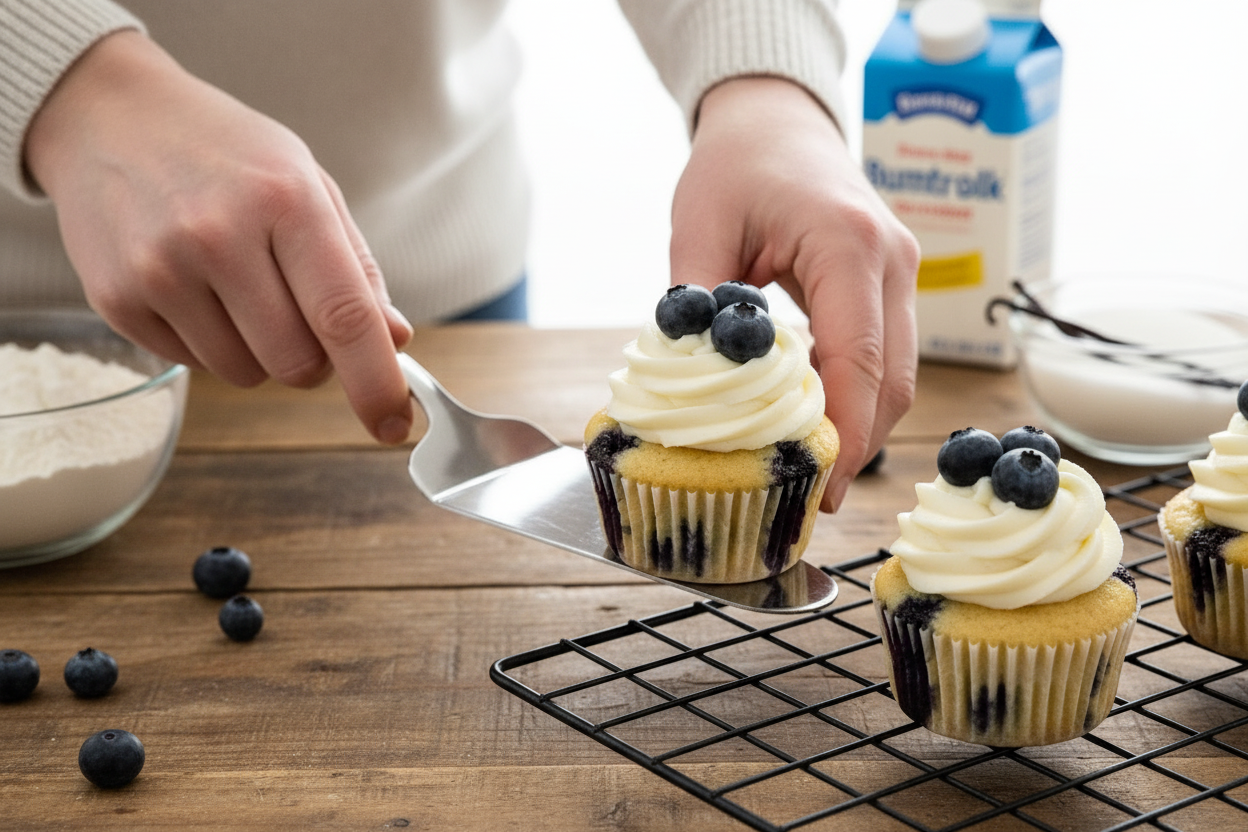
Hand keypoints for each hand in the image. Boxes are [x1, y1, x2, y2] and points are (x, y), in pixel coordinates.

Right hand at [24, 31, 414, 443]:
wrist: (109, 117)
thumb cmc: (228, 155)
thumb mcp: (307, 185)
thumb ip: (356, 268)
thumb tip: (395, 341)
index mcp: (285, 200)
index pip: (344, 316)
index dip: (376, 382)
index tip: (394, 426)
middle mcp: (218, 236)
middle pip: (297, 363)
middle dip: (314, 361)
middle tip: (299, 315)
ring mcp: (160, 270)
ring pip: (245, 374)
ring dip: (259, 352)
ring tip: (237, 287)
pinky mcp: (116, 299)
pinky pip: (193, 365)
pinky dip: (209, 343)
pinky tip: (193, 286)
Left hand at [670, 77, 918, 511]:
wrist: (777, 119)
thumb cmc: (736, 163)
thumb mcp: (698, 223)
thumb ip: (696, 304)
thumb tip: (689, 384)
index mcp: (849, 243)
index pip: (858, 360)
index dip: (842, 434)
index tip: (819, 490)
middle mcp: (893, 260)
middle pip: (894, 381)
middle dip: (856, 447)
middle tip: (810, 500)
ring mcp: (903, 271)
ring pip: (899, 375)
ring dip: (861, 427)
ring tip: (811, 475)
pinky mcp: (892, 283)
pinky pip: (886, 355)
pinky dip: (858, 398)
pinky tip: (817, 427)